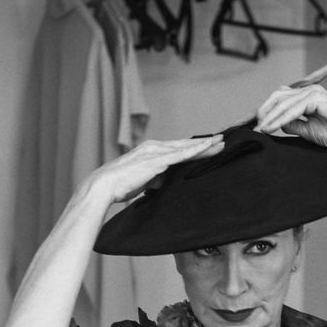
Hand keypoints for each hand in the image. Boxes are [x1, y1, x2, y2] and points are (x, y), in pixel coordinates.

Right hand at [93, 134, 224, 203]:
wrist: (105, 185)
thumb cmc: (119, 185)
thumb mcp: (142, 181)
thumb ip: (154, 179)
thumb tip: (162, 182)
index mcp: (150, 152)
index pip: (176, 149)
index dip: (192, 148)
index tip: (207, 148)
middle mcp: (155, 147)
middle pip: (184, 145)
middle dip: (204, 144)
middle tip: (221, 141)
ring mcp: (157, 152)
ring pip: (186, 148)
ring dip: (205, 146)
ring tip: (221, 143)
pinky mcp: (159, 160)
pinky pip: (182, 154)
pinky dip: (196, 150)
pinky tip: (208, 148)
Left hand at [253, 84, 326, 151]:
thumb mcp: (308, 131)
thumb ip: (293, 125)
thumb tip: (276, 124)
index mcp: (307, 98)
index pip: (281, 99)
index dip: (267, 111)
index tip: (258, 127)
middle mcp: (309, 92)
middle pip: (278, 96)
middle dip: (264, 111)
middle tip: (256, 127)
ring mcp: (312, 93)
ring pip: (283, 102)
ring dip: (270, 117)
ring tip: (261, 130)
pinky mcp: (316, 98)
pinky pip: (292, 109)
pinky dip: (280, 119)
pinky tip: (272, 128)